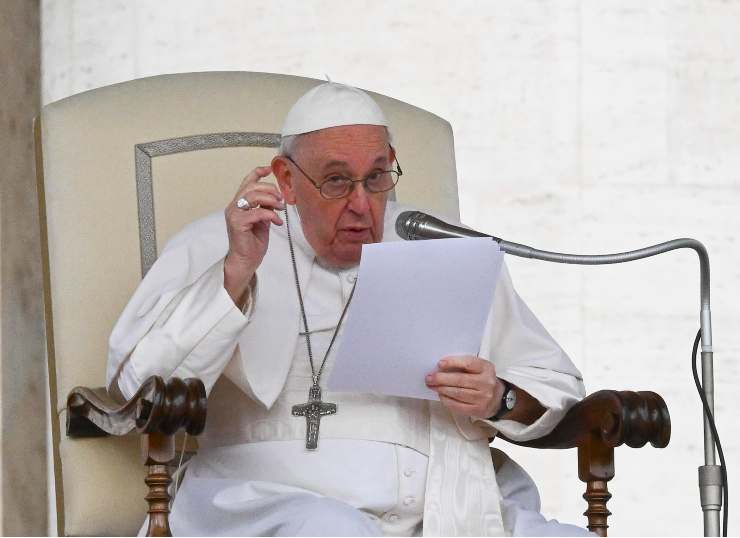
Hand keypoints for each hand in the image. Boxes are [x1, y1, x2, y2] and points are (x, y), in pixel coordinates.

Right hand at [224, 166, 284, 305]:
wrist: (245, 261)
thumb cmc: (252, 242)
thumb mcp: (262, 220)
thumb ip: (266, 207)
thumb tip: (276, 198)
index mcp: (239, 204)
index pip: (246, 182)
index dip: (258, 172)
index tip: (269, 169)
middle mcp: (234, 206)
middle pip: (252, 186)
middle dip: (270, 190)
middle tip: (281, 200)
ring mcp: (234, 214)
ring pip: (253, 196)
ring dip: (271, 200)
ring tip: (281, 209)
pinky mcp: (238, 223)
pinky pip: (257, 212)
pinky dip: (270, 215)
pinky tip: (277, 222)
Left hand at [425, 355, 505, 418]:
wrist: (497, 398)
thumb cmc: (481, 379)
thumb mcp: (478, 368)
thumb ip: (463, 365)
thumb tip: (440, 367)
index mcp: (486, 368)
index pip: (468, 363)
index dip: (453, 363)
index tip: (439, 364)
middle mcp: (486, 382)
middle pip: (460, 380)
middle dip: (441, 379)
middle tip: (429, 378)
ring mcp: (483, 398)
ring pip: (458, 393)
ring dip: (441, 389)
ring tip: (432, 386)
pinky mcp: (478, 410)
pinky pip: (458, 406)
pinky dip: (447, 400)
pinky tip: (441, 395)